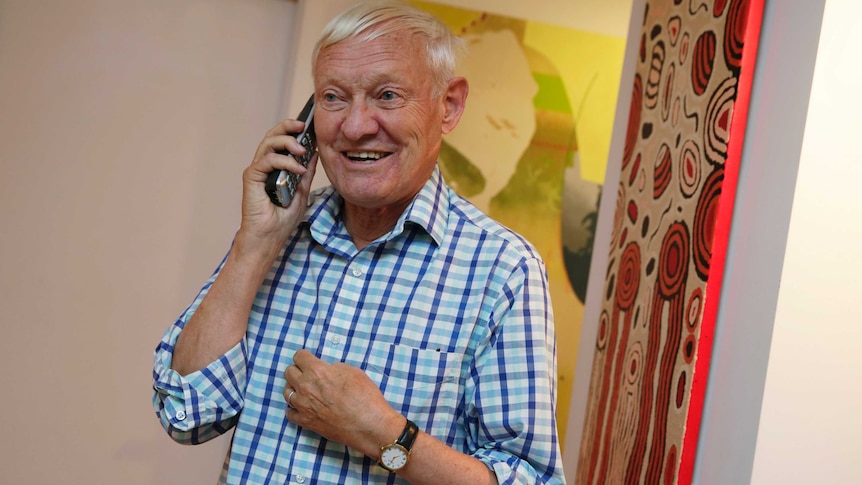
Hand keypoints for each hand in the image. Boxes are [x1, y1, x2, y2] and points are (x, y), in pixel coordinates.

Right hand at [238, 119, 318, 251]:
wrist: (268, 239)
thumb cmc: (281, 220)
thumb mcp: (302, 192)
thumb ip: (306, 173)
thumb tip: (315, 153)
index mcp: (275, 168)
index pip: (282, 142)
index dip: (293, 131)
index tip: (309, 126)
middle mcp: (264, 166)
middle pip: (272, 136)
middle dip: (288, 127)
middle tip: (303, 126)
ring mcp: (257, 171)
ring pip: (268, 143)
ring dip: (287, 142)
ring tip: (302, 149)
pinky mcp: (252, 178)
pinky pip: (266, 161)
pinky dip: (284, 161)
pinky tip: (297, 169)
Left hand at [283, 350, 403, 457]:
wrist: (369, 424)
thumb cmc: (365, 396)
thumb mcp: (352, 371)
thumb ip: (334, 368)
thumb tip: (326, 371)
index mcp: (316, 371)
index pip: (299, 356)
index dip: (305, 357)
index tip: (309, 360)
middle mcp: (305, 387)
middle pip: (288, 372)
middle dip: (297, 370)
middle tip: (308, 374)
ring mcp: (303, 406)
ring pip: (286, 392)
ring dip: (295, 389)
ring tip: (306, 391)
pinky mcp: (306, 422)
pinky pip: (289, 413)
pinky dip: (295, 409)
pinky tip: (304, 407)